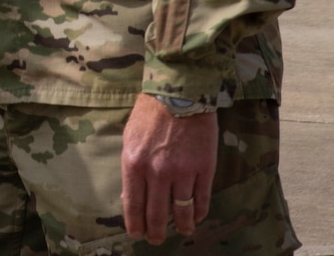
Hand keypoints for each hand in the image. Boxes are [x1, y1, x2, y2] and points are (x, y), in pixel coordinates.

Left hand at [120, 95, 218, 242]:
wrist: (179, 93)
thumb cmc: (150, 114)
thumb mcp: (130, 138)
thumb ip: (132, 168)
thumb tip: (132, 195)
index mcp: (134, 164)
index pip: (133, 205)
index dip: (135, 224)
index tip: (137, 234)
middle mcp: (157, 172)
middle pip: (157, 214)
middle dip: (156, 232)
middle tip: (156, 240)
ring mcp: (183, 172)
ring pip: (182, 211)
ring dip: (182, 226)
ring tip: (182, 232)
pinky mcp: (204, 169)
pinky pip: (201, 200)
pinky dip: (199, 212)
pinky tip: (196, 216)